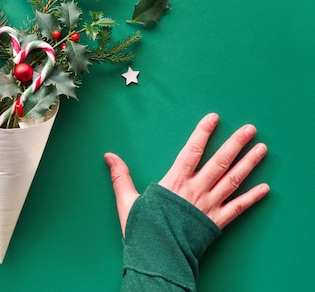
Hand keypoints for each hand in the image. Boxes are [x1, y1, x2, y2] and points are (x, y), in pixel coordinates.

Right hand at [105, 113, 268, 233]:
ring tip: (262, 149)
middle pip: (220, 162)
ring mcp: (209, 206)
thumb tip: (109, 155)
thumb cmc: (142, 229)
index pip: (192, 150)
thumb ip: (120, 176)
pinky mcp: (217, 222)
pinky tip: (265, 188)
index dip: (203, 132)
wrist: (157, 257)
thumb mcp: (126, 200)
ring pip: (233, 180)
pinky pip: (238, 208)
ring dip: (249, 164)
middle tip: (250, 129)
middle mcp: (196, 190)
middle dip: (236, 143)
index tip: (214, 118)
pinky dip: (252, 198)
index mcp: (174, 182)